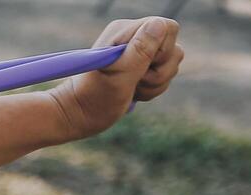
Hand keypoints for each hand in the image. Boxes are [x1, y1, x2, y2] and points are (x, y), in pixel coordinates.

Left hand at [49, 17, 183, 141]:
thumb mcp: (120, 76)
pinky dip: (152, 89)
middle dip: (159, 71)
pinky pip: (163, 76)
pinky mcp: (141, 67)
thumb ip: (141, 50)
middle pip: (173, 48)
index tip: (144, 67)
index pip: (167, 28)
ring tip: (132, 89)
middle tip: (135, 82)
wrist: (77, 114)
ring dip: (155, 83)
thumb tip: (159, 24)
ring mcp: (138, 52)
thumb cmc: (94, 98)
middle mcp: (133, 37)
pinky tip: (134, 93)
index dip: (163, 50)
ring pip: (170, 64)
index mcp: (125, 31)